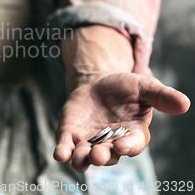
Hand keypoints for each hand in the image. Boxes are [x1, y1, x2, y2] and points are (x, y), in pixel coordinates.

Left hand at [53, 72, 189, 171]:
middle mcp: (111, 144)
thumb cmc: (125, 88)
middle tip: (99, 155)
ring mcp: (89, 142)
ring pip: (86, 156)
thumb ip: (161, 96)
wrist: (97, 83)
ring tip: (79, 158)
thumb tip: (184, 103)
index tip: (122, 146)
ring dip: (82, 159)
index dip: (128, 146)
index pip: (132, 145)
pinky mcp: (71, 135)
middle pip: (108, 155)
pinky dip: (63, 152)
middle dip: (103, 156)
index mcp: (133, 134)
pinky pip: (66, 147)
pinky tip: (60, 154)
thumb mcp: (143, 87)